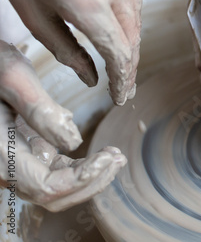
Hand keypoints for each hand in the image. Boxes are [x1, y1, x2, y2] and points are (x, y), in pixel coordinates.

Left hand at [0, 0, 141, 104]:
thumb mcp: (31, 13)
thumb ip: (66, 51)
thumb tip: (91, 78)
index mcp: (86, 1)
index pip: (119, 53)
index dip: (123, 81)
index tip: (121, 98)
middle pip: (134, 40)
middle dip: (129, 67)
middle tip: (123, 87)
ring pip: (138, 20)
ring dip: (129, 43)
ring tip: (119, 61)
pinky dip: (128, 19)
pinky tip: (117, 28)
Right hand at [0, 41, 125, 211]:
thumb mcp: (12, 76)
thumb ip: (40, 110)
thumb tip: (74, 142)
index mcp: (0, 149)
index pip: (45, 186)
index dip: (80, 179)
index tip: (107, 159)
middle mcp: (4, 164)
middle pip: (53, 196)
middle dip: (90, 182)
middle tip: (118, 159)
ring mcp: (15, 161)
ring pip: (55, 188)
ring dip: (89, 178)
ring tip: (115, 157)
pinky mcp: (26, 153)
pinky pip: (54, 172)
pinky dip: (79, 169)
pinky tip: (100, 154)